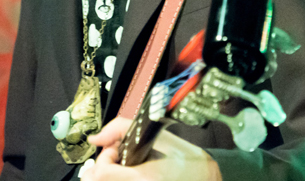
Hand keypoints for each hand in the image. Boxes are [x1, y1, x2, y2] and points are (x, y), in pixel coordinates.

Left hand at [82, 117, 222, 180]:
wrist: (206, 178)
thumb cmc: (190, 163)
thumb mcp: (159, 136)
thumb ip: (121, 128)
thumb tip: (97, 137)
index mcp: (142, 179)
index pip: (101, 173)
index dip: (104, 157)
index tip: (114, 151)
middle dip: (103, 168)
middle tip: (117, 160)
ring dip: (109, 175)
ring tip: (124, 168)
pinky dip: (116, 180)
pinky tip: (130, 174)